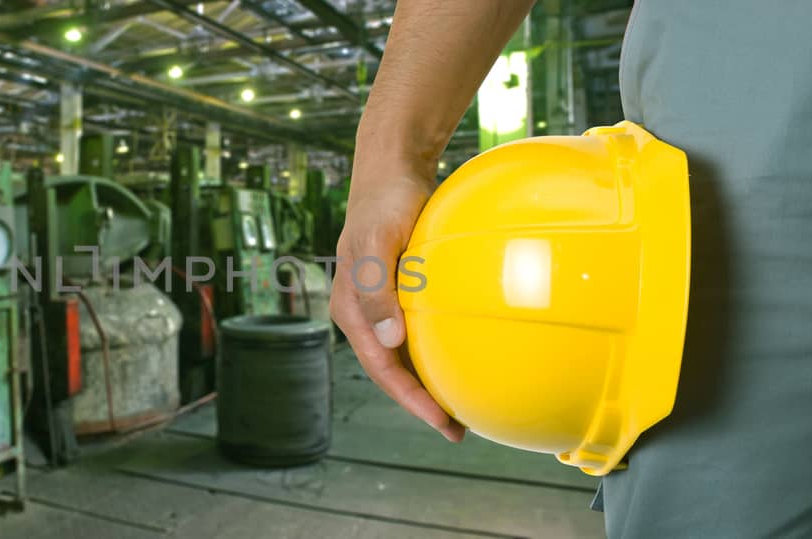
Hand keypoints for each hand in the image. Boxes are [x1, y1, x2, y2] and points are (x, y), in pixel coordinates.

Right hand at [329, 169, 465, 442]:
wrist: (391, 171)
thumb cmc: (384, 203)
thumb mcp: (378, 242)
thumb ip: (377, 290)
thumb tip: (390, 340)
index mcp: (351, 311)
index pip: (381, 368)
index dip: (409, 399)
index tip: (440, 420)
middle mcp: (363, 315)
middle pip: (391, 371)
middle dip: (420, 403)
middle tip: (456, 429)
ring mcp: (380, 306)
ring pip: (403, 356)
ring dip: (427, 383)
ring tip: (460, 407)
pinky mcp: (399, 293)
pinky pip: (417, 333)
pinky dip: (434, 352)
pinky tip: (460, 359)